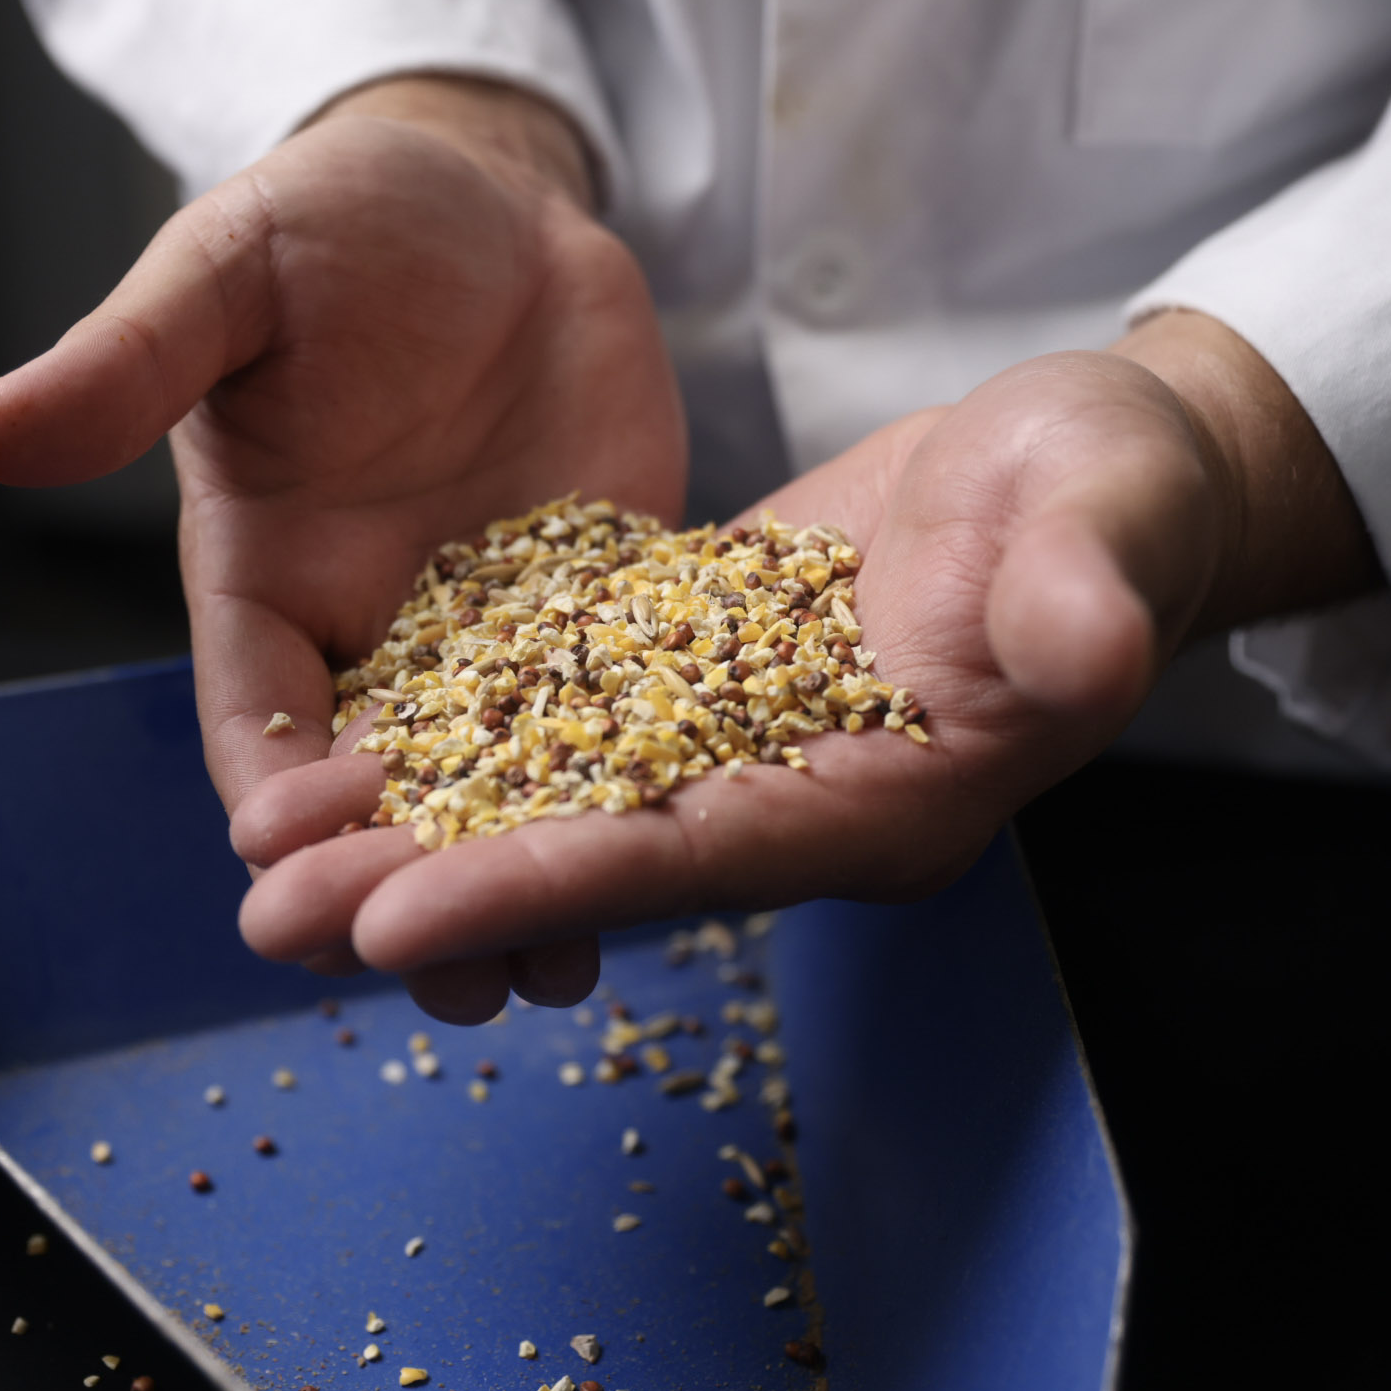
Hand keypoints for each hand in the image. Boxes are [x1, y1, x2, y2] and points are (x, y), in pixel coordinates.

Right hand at [0, 77, 685, 1017]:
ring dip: (522, 877)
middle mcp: (376, 627)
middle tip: (443, 985)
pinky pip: (621, 707)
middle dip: (405, 891)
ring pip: (502, 782)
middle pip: (382, 795)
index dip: (277, 798)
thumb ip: (130, 362)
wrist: (487, 194)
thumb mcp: (224, 274)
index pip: (258, 718)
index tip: (293, 862)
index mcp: (266, 578)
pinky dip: (632, 786)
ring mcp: (497, 625)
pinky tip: (668, 861)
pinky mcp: (605, 598)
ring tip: (558, 976)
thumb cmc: (331, 224)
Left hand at [232, 313, 1381, 1018]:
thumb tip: (1085, 649)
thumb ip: (1088, 593)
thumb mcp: (1117, 513)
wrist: (1088, 469)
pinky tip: (349, 745)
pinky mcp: (698, 678)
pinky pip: (562, 724)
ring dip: (418, 835)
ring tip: (268, 858)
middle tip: (272, 921)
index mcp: (887, 793)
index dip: (548, 886)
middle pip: (593, 860)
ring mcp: (738, 748)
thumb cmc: (1123, 490)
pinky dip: (457, 742)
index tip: (400, 916)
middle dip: (436, 893)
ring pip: (555, 805)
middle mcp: (792, 796)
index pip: (695, 857)